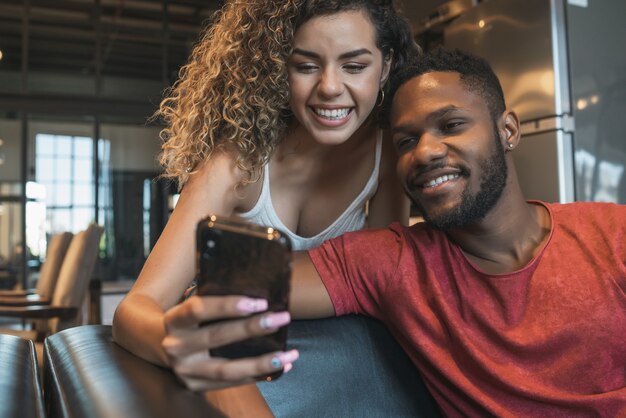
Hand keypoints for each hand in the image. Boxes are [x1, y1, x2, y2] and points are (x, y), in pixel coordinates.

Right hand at [162, 295, 298, 390]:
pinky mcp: (195, 386)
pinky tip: (281, 366)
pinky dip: (259, 375)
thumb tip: (258, 286)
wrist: (156, 343)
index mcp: (174, 319)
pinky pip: (232, 383)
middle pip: (217, 337)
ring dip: (261, 362)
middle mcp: (176, 346)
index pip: (198, 309)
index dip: (228, 305)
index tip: (257, 302)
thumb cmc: (188, 319)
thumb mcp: (192, 304)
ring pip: (226, 369)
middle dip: (252, 328)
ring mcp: (185, 370)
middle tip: (281, 318)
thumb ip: (216, 295)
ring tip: (288, 354)